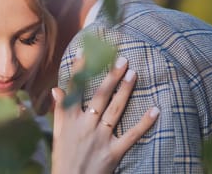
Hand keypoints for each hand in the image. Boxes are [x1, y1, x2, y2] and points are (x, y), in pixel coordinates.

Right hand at [50, 55, 158, 173]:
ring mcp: (100, 138)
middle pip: (99, 96)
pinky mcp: (113, 152)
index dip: (79, 70)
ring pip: (115, 110)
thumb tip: (56, 89)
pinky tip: (155, 110)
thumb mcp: (58, 133)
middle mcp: (85, 125)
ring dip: (125, 91)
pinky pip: (131, 136)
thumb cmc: (63, 158)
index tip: (84, 52)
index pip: (74, 89)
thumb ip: (60, 110)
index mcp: (70, 119)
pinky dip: (144, 123)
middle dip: (111, 77)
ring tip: (134, 74)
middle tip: (122, 60)